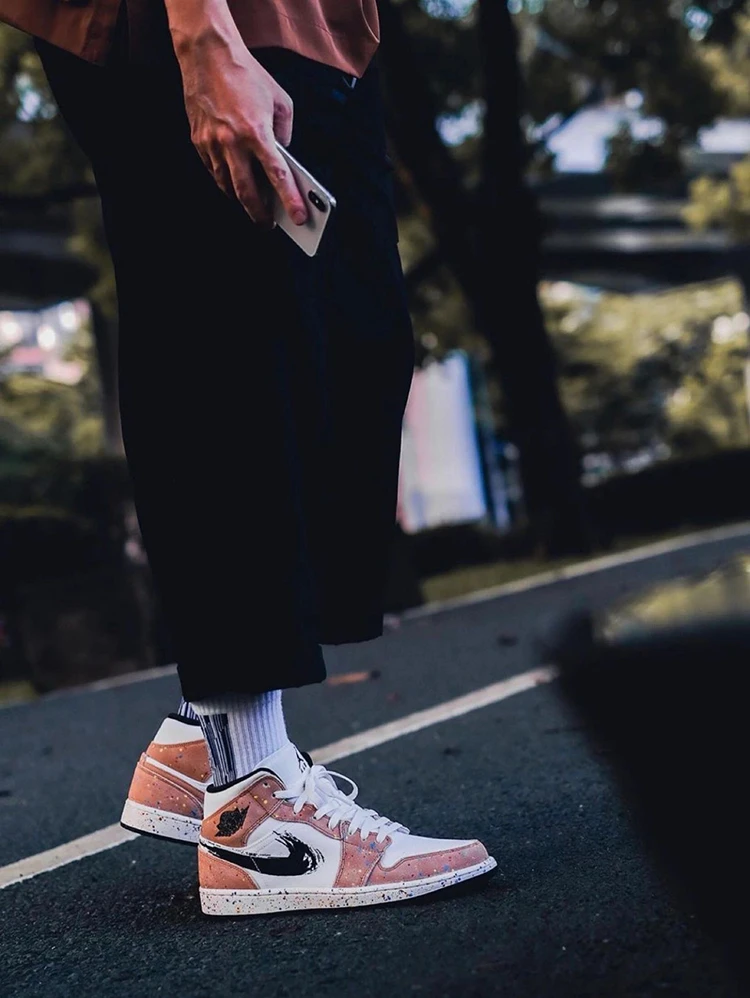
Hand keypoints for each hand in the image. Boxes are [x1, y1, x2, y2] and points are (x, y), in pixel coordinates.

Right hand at [176, 30, 307, 227]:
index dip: (290, 201)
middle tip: (269, 224)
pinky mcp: (198, 141)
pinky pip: (213, 172)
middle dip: (260, 214)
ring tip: (254, 207)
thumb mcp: (281, 101)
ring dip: (242, 201)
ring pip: (227, 187)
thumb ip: (286, 134)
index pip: (278, 176)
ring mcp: (212, 143)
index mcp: (257, 132)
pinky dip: (226, 183)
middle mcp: (232, 142)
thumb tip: (284, 159)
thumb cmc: (248, 75)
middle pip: (247, 193)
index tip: (300, 219)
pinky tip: (236, 184)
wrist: (208, 54)